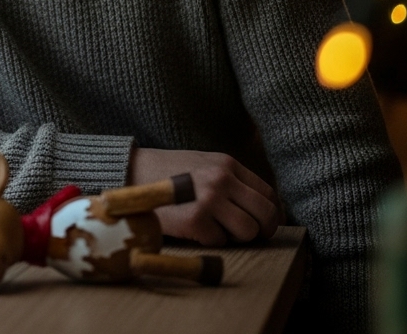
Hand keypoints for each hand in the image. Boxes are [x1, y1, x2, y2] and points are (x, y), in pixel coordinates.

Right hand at [128, 147, 283, 245]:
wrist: (133, 172)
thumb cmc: (170, 172)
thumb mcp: (205, 164)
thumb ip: (232, 180)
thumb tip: (262, 209)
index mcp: (227, 164)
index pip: (268, 193)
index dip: (272, 213)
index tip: (266, 224)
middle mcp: (221, 180)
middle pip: (266, 213)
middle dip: (263, 229)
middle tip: (252, 235)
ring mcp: (209, 200)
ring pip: (248, 231)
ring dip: (236, 236)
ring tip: (218, 229)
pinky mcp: (195, 220)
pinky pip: (220, 241)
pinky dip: (211, 240)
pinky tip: (195, 228)